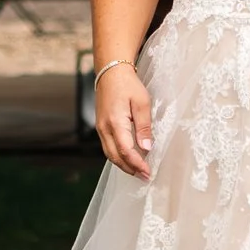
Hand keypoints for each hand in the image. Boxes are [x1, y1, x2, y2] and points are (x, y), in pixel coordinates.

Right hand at [94, 62, 154, 179]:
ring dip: (123, 165)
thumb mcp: (142, 103)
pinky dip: (118, 156)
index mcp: (115, 122)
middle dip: (130, 169)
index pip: (125, 150)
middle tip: (145, 177)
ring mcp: (100, 128)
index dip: (137, 163)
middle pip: (115, 156)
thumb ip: (144, 126)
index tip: (148, 171)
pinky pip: (108, 147)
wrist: (111, 73)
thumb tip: (147, 147)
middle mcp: (104, 128)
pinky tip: (128, 159)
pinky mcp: (101, 127)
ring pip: (110, 154)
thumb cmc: (128, 85)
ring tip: (138, 172)